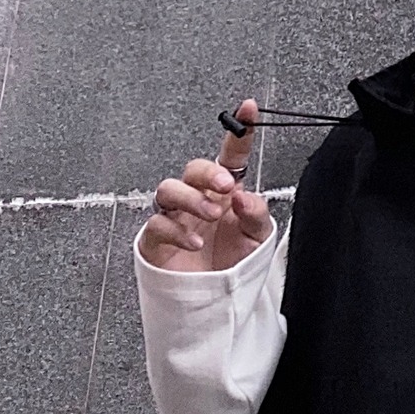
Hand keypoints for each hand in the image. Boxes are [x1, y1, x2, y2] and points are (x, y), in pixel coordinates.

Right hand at [139, 98, 273, 271]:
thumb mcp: (257, 240)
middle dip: (207, 172)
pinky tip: (196, 240)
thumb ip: (256, 215)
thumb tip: (245, 195)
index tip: (249, 111)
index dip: (238, 134)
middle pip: (193, 169)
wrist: (215, 302)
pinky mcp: (157, 240)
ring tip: (211, 214)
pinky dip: (178, 231)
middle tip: (224, 186)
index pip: (230, 158)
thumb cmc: (232, 266)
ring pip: (168, 190)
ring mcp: (175, 218)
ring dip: (191, 198)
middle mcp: (198, 201)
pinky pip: (158, 225)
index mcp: (224, 195)